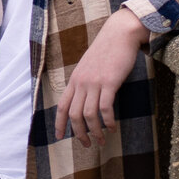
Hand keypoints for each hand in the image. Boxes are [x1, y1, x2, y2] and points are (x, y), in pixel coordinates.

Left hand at [55, 8, 149, 148]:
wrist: (119, 34)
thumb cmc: (106, 50)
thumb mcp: (89, 66)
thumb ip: (84, 81)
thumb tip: (83, 99)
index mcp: (75, 79)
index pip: (61, 105)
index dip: (59, 123)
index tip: (59, 137)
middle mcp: (81, 82)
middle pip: (73, 114)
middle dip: (79, 133)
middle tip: (87, 145)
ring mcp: (94, 82)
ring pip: (88, 114)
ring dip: (95, 131)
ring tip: (102, 141)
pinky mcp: (109, 82)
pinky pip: (105, 108)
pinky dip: (107, 121)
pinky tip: (112, 127)